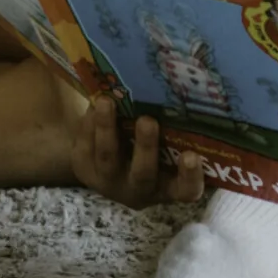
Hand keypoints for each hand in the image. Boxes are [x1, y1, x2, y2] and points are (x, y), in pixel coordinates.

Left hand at [70, 95, 203, 209]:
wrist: (105, 157)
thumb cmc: (148, 145)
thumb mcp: (166, 144)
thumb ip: (173, 128)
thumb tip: (182, 86)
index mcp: (168, 186)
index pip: (186, 191)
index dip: (191, 177)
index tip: (192, 155)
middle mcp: (140, 189)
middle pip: (143, 173)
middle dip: (145, 146)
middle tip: (147, 120)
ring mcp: (109, 181)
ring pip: (108, 157)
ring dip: (106, 129)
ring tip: (106, 102)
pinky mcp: (84, 169)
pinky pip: (86, 146)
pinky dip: (88, 123)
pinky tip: (93, 103)